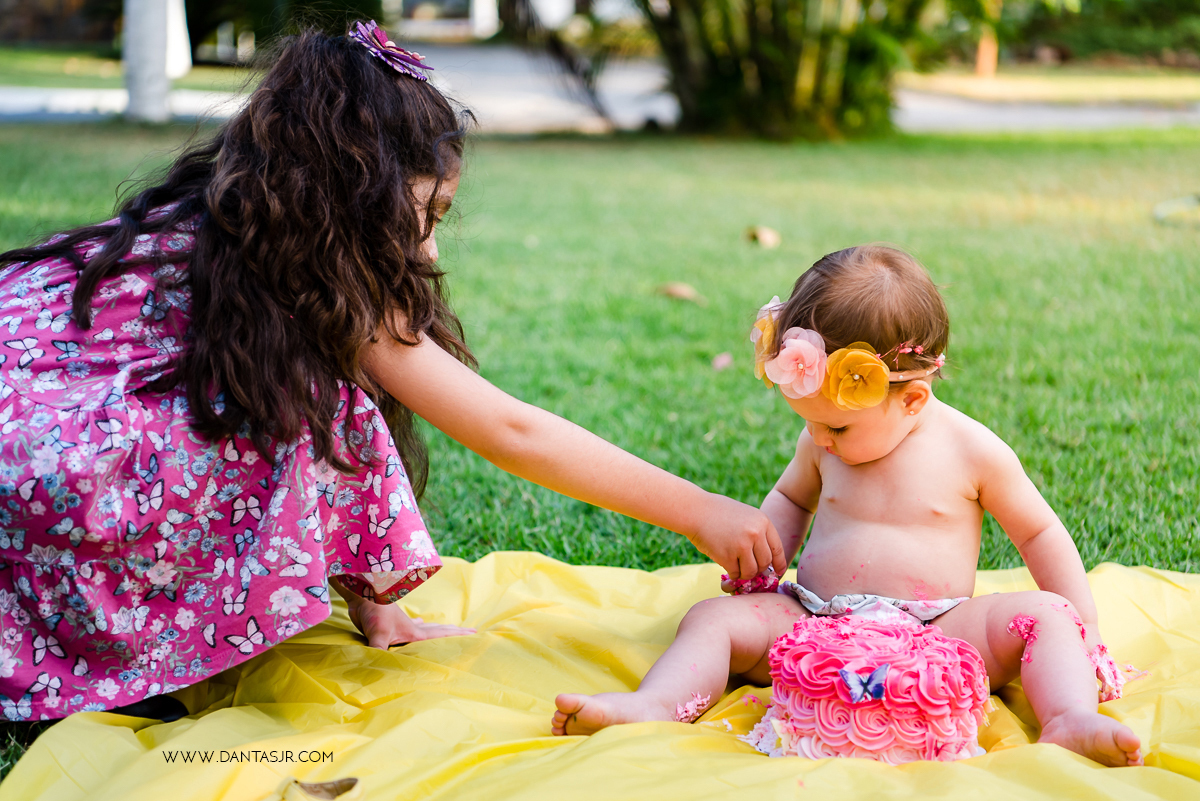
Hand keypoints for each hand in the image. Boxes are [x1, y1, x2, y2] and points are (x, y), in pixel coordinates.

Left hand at [345, 593, 474, 647]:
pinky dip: (417, 626)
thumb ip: (378, 652)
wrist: (362, 593)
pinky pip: (409, 627)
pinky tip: (419, 622)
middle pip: (438, 631)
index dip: (457, 636)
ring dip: (437, 630)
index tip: (475, 633)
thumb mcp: (378, 634)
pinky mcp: (390, 624)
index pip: (441, 635)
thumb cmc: (374, 612)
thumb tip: (373, 671)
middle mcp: (412, 629)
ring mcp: (402, 625)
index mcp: (414, 633)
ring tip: (447, 629)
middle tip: (471, 631)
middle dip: (454, 633)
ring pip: (425, 629)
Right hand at [690, 493, 785, 579]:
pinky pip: (735, 573)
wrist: (695, 510)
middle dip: (758, 569)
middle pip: (765, 563)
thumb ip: (758, 533)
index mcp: (763, 522)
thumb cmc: (718, 512)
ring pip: (751, 571)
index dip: (778, 564)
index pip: (778, 549)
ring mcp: (742, 545)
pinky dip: (731, 573)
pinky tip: (726, 565)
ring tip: (736, 567)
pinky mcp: (727, 556)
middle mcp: (756, 534)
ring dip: (744, 573)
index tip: (777, 572)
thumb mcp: (746, 515)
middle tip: (748, 568)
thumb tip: (767, 561)